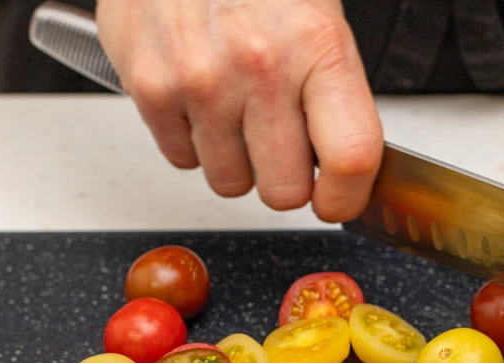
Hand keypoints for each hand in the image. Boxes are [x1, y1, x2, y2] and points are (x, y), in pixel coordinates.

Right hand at [96, 0, 382, 221]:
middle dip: (285, 178)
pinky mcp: (152, 88)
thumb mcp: (319, 22)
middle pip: (285, 191)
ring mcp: (201, 81)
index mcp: (317, 46)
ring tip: (236, 108)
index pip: (351, 157)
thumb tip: (347, 171)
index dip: (348, 196)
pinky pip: (183, 160)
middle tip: (282, 144)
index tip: (338, 200)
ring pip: (231, 184)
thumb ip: (336, 99)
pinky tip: (201, 97)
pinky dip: (193, 140)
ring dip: (236, 160)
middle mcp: (260, 66)